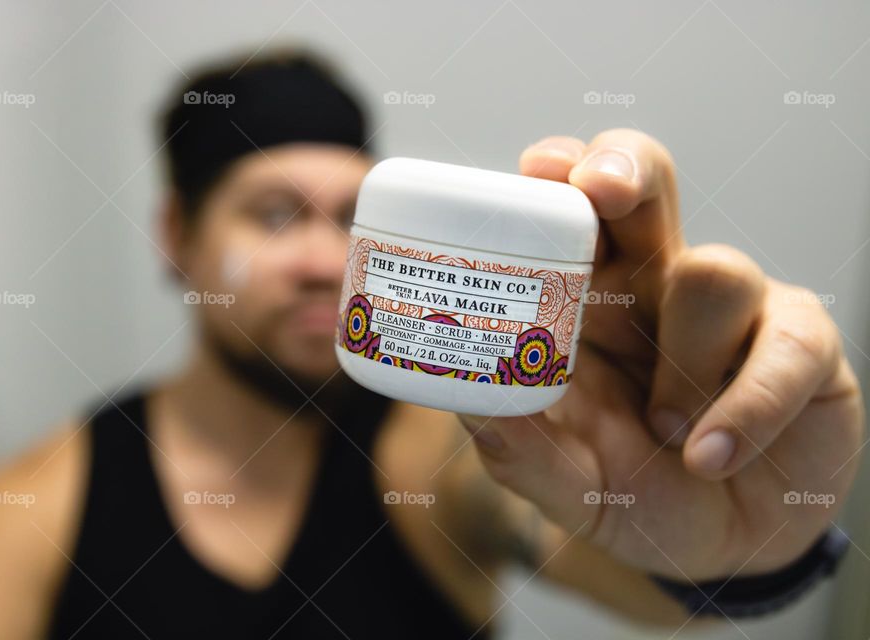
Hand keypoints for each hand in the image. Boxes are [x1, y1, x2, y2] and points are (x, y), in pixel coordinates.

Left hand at [459, 129, 864, 580]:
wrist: (726, 546)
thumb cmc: (636, 490)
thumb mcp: (567, 480)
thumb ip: (519, 451)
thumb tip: (468, 411)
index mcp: (587, 298)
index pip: (570, 208)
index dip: (558, 173)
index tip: (535, 171)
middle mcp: (654, 283)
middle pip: (645, 180)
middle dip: (623, 167)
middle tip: (600, 189)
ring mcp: (731, 305)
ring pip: (713, 271)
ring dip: (684, 360)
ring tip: (668, 432)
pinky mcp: (799, 341)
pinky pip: (785, 343)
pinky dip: (746, 409)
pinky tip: (713, 456)